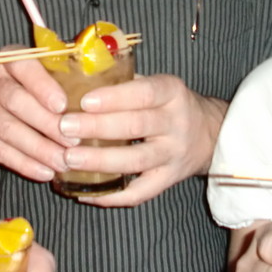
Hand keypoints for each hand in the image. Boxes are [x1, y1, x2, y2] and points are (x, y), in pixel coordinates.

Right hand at [0, 58, 72, 182]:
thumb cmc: (35, 90)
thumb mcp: (48, 75)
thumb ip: (67, 78)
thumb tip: (105, 92)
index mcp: (10, 58)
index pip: (24, 66)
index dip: (43, 86)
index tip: (63, 106)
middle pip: (15, 101)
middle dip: (46, 123)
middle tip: (73, 141)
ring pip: (7, 129)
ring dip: (38, 149)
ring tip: (63, 162)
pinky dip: (23, 164)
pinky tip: (45, 173)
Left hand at [56, 74, 225, 206]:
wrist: (207, 133)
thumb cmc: (167, 103)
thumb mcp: (156, 83)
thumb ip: (123, 80)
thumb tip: (75, 75)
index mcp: (171, 92)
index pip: (144, 93)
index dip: (114, 98)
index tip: (84, 101)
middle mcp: (176, 123)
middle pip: (136, 126)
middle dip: (97, 127)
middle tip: (65, 127)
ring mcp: (173, 154)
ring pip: (136, 161)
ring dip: (100, 161)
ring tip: (69, 159)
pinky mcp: (168, 180)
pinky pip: (140, 192)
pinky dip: (112, 196)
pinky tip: (85, 193)